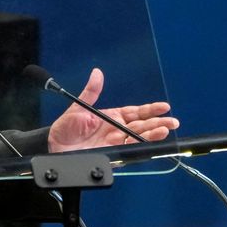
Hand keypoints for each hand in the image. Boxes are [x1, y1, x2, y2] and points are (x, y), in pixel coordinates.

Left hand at [47, 68, 179, 152]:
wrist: (54, 145)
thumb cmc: (66, 126)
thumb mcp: (78, 106)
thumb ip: (91, 92)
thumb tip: (97, 73)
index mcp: (112, 116)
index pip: (136, 112)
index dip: (150, 110)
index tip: (164, 107)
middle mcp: (116, 129)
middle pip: (142, 125)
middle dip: (158, 123)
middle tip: (172, 121)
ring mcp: (115, 142)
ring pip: (139, 138)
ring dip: (153, 134)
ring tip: (164, 130)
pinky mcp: (112, 154)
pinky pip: (129, 150)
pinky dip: (140, 146)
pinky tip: (149, 142)